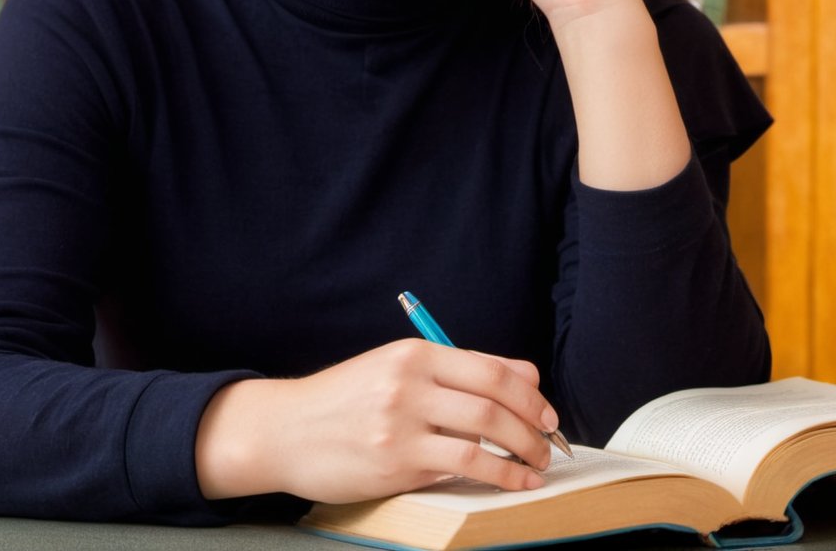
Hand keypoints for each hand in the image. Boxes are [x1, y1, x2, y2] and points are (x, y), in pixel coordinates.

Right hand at [196, 340, 557, 503]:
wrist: (286, 429)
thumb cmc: (344, 400)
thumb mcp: (394, 369)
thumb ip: (453, 371)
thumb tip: (522, 376)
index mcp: (412, 353)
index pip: (489, 366)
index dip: (529, 391)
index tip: (547, 410)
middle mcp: (408, 382)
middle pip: (493, 398)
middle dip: (533, 423)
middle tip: (550, 440)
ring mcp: (401, 424)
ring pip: (483, 434)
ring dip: (522, 451)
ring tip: (537, 464)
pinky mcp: (395, 463)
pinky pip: (461, 468)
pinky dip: (499, 475)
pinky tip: (514, 481)